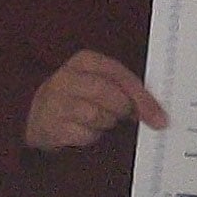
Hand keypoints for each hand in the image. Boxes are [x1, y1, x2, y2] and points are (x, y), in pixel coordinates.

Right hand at [24, 49, 165, 150]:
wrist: (38, 115)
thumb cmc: (78, 96)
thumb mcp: (98, 81)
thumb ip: (125, 88)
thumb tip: (156, 113)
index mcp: (84, 61)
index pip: (120, 75)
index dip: (142, 97)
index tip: (158, 117)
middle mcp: (66, 78)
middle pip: (109, 95)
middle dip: (122, 109)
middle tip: (123, 115)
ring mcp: (55, 102)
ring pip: (98, 116)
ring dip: (105, 123)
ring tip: (98, 119)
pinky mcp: (50, 126)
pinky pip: (85, 135)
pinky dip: (91, 136)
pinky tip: (83, 129)